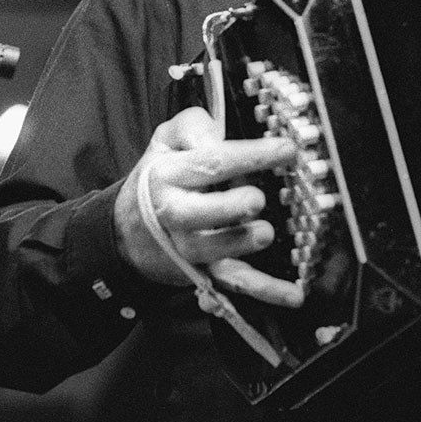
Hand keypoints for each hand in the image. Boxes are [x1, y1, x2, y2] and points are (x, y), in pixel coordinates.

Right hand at [112, 106, 303, 306]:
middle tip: (256, 200)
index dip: (249, 156)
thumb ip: (195, 127)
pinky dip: (264, 291)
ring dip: (239, 245)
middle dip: (228, 208)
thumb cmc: (161, 174)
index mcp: (169, 174)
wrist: (127, 228)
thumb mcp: (168, 138)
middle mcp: (175, 212)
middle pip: (198, 213)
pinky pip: (233, 284)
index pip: (210, 162)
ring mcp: (187, 246)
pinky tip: (294, 294)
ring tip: (265, 234)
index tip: (286, 150)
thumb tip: (222, 136)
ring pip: (211, 252)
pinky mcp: (203, 272)